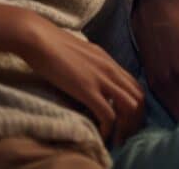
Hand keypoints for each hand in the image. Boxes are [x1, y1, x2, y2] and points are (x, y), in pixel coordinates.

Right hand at [17, 15, 145, 144]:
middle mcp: (111, 70)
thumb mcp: (82, 53)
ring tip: (116, 139)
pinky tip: (101, 135)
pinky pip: (108, 114)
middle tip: (125, 135)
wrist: (39, 38)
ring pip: (130, 107)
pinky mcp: (87, 89)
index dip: (137, 107)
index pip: (136, 86)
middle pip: (139, 98)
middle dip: (136, 121)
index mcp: (109, 62)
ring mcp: (101, 79)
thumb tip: (90, 78)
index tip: (128, 122)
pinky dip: (108, 129)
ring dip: (126, 127)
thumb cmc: (52, 45)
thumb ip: (91, 65)